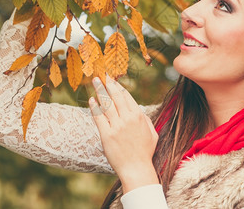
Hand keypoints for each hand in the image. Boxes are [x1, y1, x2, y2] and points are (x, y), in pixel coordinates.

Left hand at [89, 75, 158, 192]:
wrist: (136, 169)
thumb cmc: (145, 152)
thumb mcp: (152, 133)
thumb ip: (145, 119)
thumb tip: (138, 110)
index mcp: (138, 116)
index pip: (126, 96)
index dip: (119, 87)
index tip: (113, 81)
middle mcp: (127, 118)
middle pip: (115, 96)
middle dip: (109, 83)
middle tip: (103, 75)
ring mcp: (116, 126)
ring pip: (106, 104)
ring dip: (100, 90)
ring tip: (95, 81)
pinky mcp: (106, 135)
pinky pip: (98, 117)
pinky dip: (94, 107)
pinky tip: (91, 100)